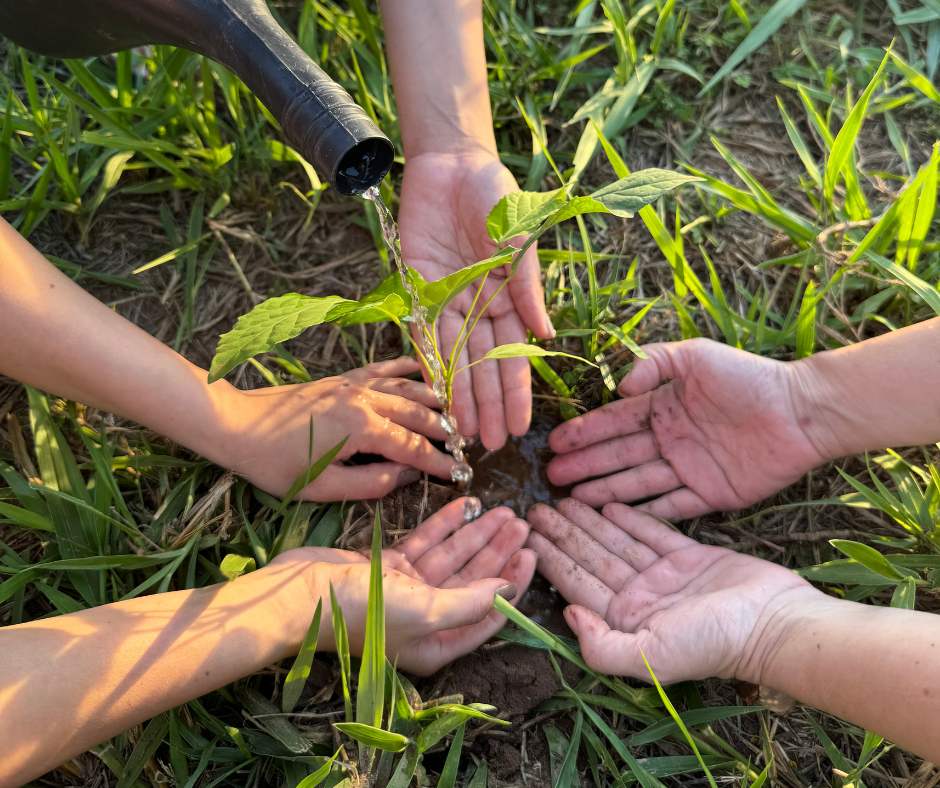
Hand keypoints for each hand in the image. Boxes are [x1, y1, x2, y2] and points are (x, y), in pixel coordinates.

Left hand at [212, 358, 455, 500]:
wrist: (237, 425)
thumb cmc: (277, 465)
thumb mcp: (325, 488)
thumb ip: (373, 482)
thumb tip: (408, 476)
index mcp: (362, 429)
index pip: (413, 447)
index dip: (439, 463)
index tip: (460, 475)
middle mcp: (364, 400)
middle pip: (417, 413)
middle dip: (444, 431)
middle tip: (465, 446)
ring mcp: (353, 385)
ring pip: (405, 388)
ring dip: (432, 399)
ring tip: (454, 413)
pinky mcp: (341, 379)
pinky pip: (381, 369)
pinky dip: (404, 368)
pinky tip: (421, 368)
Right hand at [271, 497, 536, 674]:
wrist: (300, 594)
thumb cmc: (363, 611)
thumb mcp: (424, 612)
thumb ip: (470, 603)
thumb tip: (507, 591)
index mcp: (435, 645)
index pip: (485, 615)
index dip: (511, 585)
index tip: (530, 555)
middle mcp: (423, 621)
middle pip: (472, 582)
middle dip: (498, 553)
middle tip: (522, 524)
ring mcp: (405, 591)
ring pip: (451, 558)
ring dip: (476, 535)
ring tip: (504, 511)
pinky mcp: (387, 567)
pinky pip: (425, 544)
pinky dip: (446, 525)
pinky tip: (467, 506)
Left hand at [398, 149, 554, 449]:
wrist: (451, 163)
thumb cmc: (495, 195)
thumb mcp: (519, 236)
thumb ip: (527, 285)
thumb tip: (544, 334)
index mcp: (510, 296)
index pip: (515, 354)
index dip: (517, 392)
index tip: (520, 427)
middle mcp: (480, 306)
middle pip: (484, 365)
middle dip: (488, 405)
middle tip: (489, 445)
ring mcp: (449, 301)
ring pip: (453, 359)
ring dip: (459, 396)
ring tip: (463, 433)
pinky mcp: (419, 290)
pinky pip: (421, 333)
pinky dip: (425, 364)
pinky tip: (431, 396)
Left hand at [526, 499, 818, 683]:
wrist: (774, 624)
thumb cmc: (713, 644)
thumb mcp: (650, 656)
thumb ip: (601, 645)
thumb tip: (566, 614)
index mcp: (625, 621)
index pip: (577, 584)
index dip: (550, 559)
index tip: (524, 537)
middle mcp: (640, 597)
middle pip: (591, 559)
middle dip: (562, 534)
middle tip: (532, 509)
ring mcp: (664, 576)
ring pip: (616, 542)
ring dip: (589, 521)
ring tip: (561, 499)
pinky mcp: (690, 556)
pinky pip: (652, 531)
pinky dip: (629, 517)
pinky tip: (606, 503)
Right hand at [547, 338, 828, 519]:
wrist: (801, 411)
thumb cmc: (748, 377)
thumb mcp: (696, 356)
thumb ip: (654, 363)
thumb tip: (618, 386)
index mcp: (664, 406)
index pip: (615, 422)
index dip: (584, 432)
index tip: (554, 442)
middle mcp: (670, 439)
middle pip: (619, 455)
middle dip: (585, 465)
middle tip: (552, 478)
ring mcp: (689, 469)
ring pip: (638, 483)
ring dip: (605, 491)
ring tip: (573, 501)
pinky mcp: (712, 495)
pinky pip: (672, 506)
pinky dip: (645, 513)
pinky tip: (617, 520)